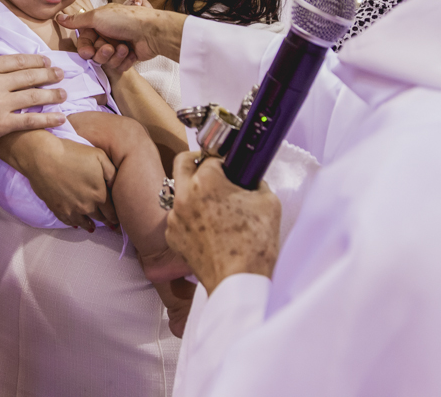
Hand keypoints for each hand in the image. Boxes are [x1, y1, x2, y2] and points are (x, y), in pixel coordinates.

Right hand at [0, 22, 67, 152]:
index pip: (16, 60)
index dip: (34, 60)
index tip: (46, 60)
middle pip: (30, 76)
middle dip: (49, 74)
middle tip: (61, 74)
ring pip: (34, 96)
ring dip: (52, 94)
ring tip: (64, 93)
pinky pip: (29, 120)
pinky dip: (47, 119)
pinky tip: (60, 118)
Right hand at [19, 135, 118, 231]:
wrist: (43, 157)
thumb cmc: (71, 153)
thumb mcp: (99, 156)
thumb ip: (112, 172)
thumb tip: (116, 186)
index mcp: (99, 194)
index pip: (112, 211)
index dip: (116, 216)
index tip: (119, 220)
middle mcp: (87, 206)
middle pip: (100, 218)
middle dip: (107, 222)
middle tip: (111, 226)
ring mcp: (71, 210)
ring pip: (84, 222)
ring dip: (90, 225)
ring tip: (93, 228)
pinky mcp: (57, 209)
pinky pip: (69, 222)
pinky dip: (74, 224)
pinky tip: (76, 224)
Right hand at [57, 3, 181, 71]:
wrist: (151, 31)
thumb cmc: (125, 20)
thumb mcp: (97, 16)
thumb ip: (77, 20)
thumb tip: (58, 17)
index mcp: (100, 24)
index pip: (85, 41)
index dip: (86, 48)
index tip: (88, 51)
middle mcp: (108, 35)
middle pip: (95, 53)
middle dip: (102, 52)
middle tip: (109, 48)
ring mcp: (119, 46)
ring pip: (107, 61)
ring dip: (115, 56)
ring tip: (124, 47)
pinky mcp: (129, 57)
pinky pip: (119, 66)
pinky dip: (124, 60)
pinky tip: (131, 52)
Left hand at [165, 153, 280, 293]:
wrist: (239, 282)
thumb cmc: (254, 244)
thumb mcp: (268, 202)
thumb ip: (255, 181)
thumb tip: (249, 177)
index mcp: (205, 181)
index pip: (212, 158)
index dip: (225, 162)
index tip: (231, 168)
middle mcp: (183, 196)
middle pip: (183, 162)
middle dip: (197, 161)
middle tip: (213, 170)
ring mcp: (175, 218)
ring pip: (180, 192)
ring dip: (194, 193)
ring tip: (215, 207)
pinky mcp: (173, 237)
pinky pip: (179, 218)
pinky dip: (191, 218)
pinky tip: (209, 228)